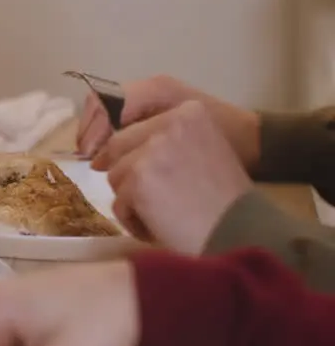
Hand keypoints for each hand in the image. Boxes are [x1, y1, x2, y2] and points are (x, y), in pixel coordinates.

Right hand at [77, 75, 259, 168]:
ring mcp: (152, 95)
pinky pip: (120, 115)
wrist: (254, 140)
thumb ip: (143, 144)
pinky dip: (110, 134)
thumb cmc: (224, 141)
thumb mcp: (184, 141)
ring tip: (96, 158)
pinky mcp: (155, 107)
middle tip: (86, 158)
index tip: (90, 155)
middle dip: (90, 130)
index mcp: (155, 89)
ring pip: (107, 108)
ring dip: (97, 132)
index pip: (106, 101)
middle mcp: (150, 86)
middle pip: (101, 101)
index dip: (92, 128)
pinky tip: (113, 155)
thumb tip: (105, 159)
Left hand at [105, 101, 252, 252]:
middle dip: (129, 177)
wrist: (242, 233)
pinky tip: (158, 229)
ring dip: (132, 201)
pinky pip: (118, 203)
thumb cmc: (227, 200)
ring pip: (116, 176)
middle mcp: (170, 123)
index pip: (137, 127)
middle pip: (119, 147)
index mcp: (190, 111)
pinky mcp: (138, 180)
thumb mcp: (205, 151)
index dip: (135, 154)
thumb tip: (103, 155)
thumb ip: (167, 142)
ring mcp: (152, 151)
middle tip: (154, 200)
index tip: (152, 176)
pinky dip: (133, 221)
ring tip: (162, 216)